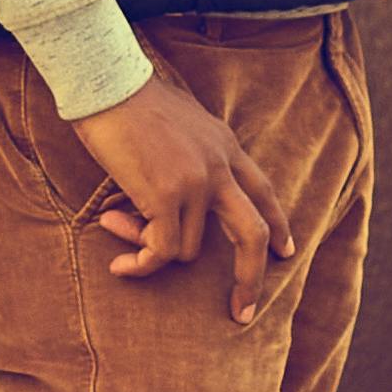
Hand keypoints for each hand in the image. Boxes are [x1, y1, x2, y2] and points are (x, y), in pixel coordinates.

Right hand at [72, 66, 294, 319]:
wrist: (106, 82)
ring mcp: (196, 182)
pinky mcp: (166, 195)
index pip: (264, 191)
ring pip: (187, 250)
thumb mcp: (180, 122)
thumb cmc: (129, 101)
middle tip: (243, 309)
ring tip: (116, 229)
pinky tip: (119, 265)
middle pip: (253, 232)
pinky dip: (141, 264)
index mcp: (225, 146)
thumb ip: (192, 155)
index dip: (279, 224)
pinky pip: (161, 251)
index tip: (286, 252)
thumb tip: (175, 196)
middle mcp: (219, 166)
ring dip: (153, 253)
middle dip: (251, 276)